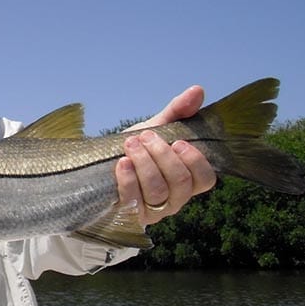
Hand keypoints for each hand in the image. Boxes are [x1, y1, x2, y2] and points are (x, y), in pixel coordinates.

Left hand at [115, 85, 216, 224]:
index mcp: (187, 180)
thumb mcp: (156, 128)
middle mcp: (174, 199)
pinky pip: (133, 201)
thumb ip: (177, 112)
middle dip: (163, 155)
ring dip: (144, 163)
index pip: (206, 179)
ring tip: (131, 144)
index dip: (196, 161)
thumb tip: (196, 90)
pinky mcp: (129, 215)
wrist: (98, 168)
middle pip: (181, 182)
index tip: (178, 141)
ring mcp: (152, 210)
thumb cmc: (134, 149)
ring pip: (158, 191)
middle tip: (146, 137)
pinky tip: (122, 162)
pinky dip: (129, 179)